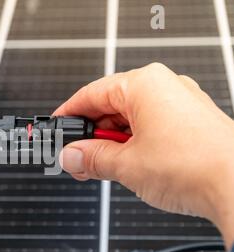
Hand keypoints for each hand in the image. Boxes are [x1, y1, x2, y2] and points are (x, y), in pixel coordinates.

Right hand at [54, 63, 233, 248]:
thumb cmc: (195, 166)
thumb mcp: (126, 164)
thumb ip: (91, 158)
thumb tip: (71, 156)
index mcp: (144, 84)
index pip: (91, 94)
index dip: (69, 114)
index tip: (57, 129)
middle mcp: (164, 87)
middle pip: (110, 106)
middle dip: (90, 135)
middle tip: (75, 157)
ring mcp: (180, 104)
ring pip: (130, 119)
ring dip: (110, 143)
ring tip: (98, 167)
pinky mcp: (190, 122)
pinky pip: (149, 126)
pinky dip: (132, 144)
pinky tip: (123, 164)